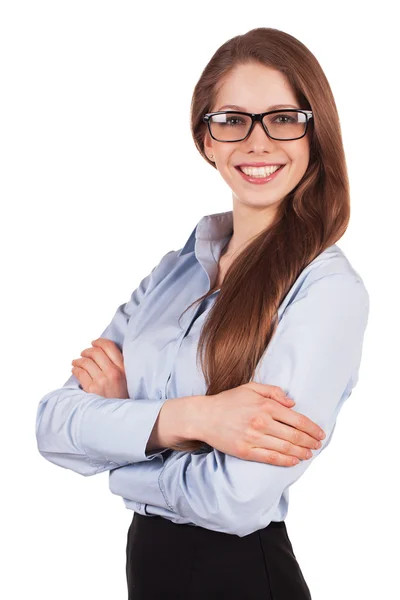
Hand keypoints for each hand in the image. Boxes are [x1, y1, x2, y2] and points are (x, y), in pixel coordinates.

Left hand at [71, 338, 128, 398]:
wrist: (119, 417)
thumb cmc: (121, 397)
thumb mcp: (127, 379)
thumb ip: (118, 365)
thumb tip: (102, 352)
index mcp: (123, 368)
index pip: (109, 346)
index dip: (99, 342)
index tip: (94, 342)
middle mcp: (113, 373)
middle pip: (95, 352)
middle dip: (87, 351)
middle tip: (84, 353)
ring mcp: (102, 381)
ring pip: (85, 362)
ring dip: (78, 360)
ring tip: (76, 362)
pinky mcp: (92, 389)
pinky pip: (80, 373)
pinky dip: (75, 369)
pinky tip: (75, 370)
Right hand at [199, 382, 325, 465]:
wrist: (204, 416)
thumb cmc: (228, 401)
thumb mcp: (250, 388)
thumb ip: (273, 392)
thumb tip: (293, 403)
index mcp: (265, 405)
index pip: (297, 419)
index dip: (312, 428)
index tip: (320, 433)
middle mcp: (261, 422)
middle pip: (295, 435)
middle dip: (310, 441)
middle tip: (319, 445)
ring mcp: (253, 438)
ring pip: (285, 448)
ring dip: (301, 452)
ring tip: (309, 453)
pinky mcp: (245, 451)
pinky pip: (270, 458)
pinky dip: (285, 461)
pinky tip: (294, 461)